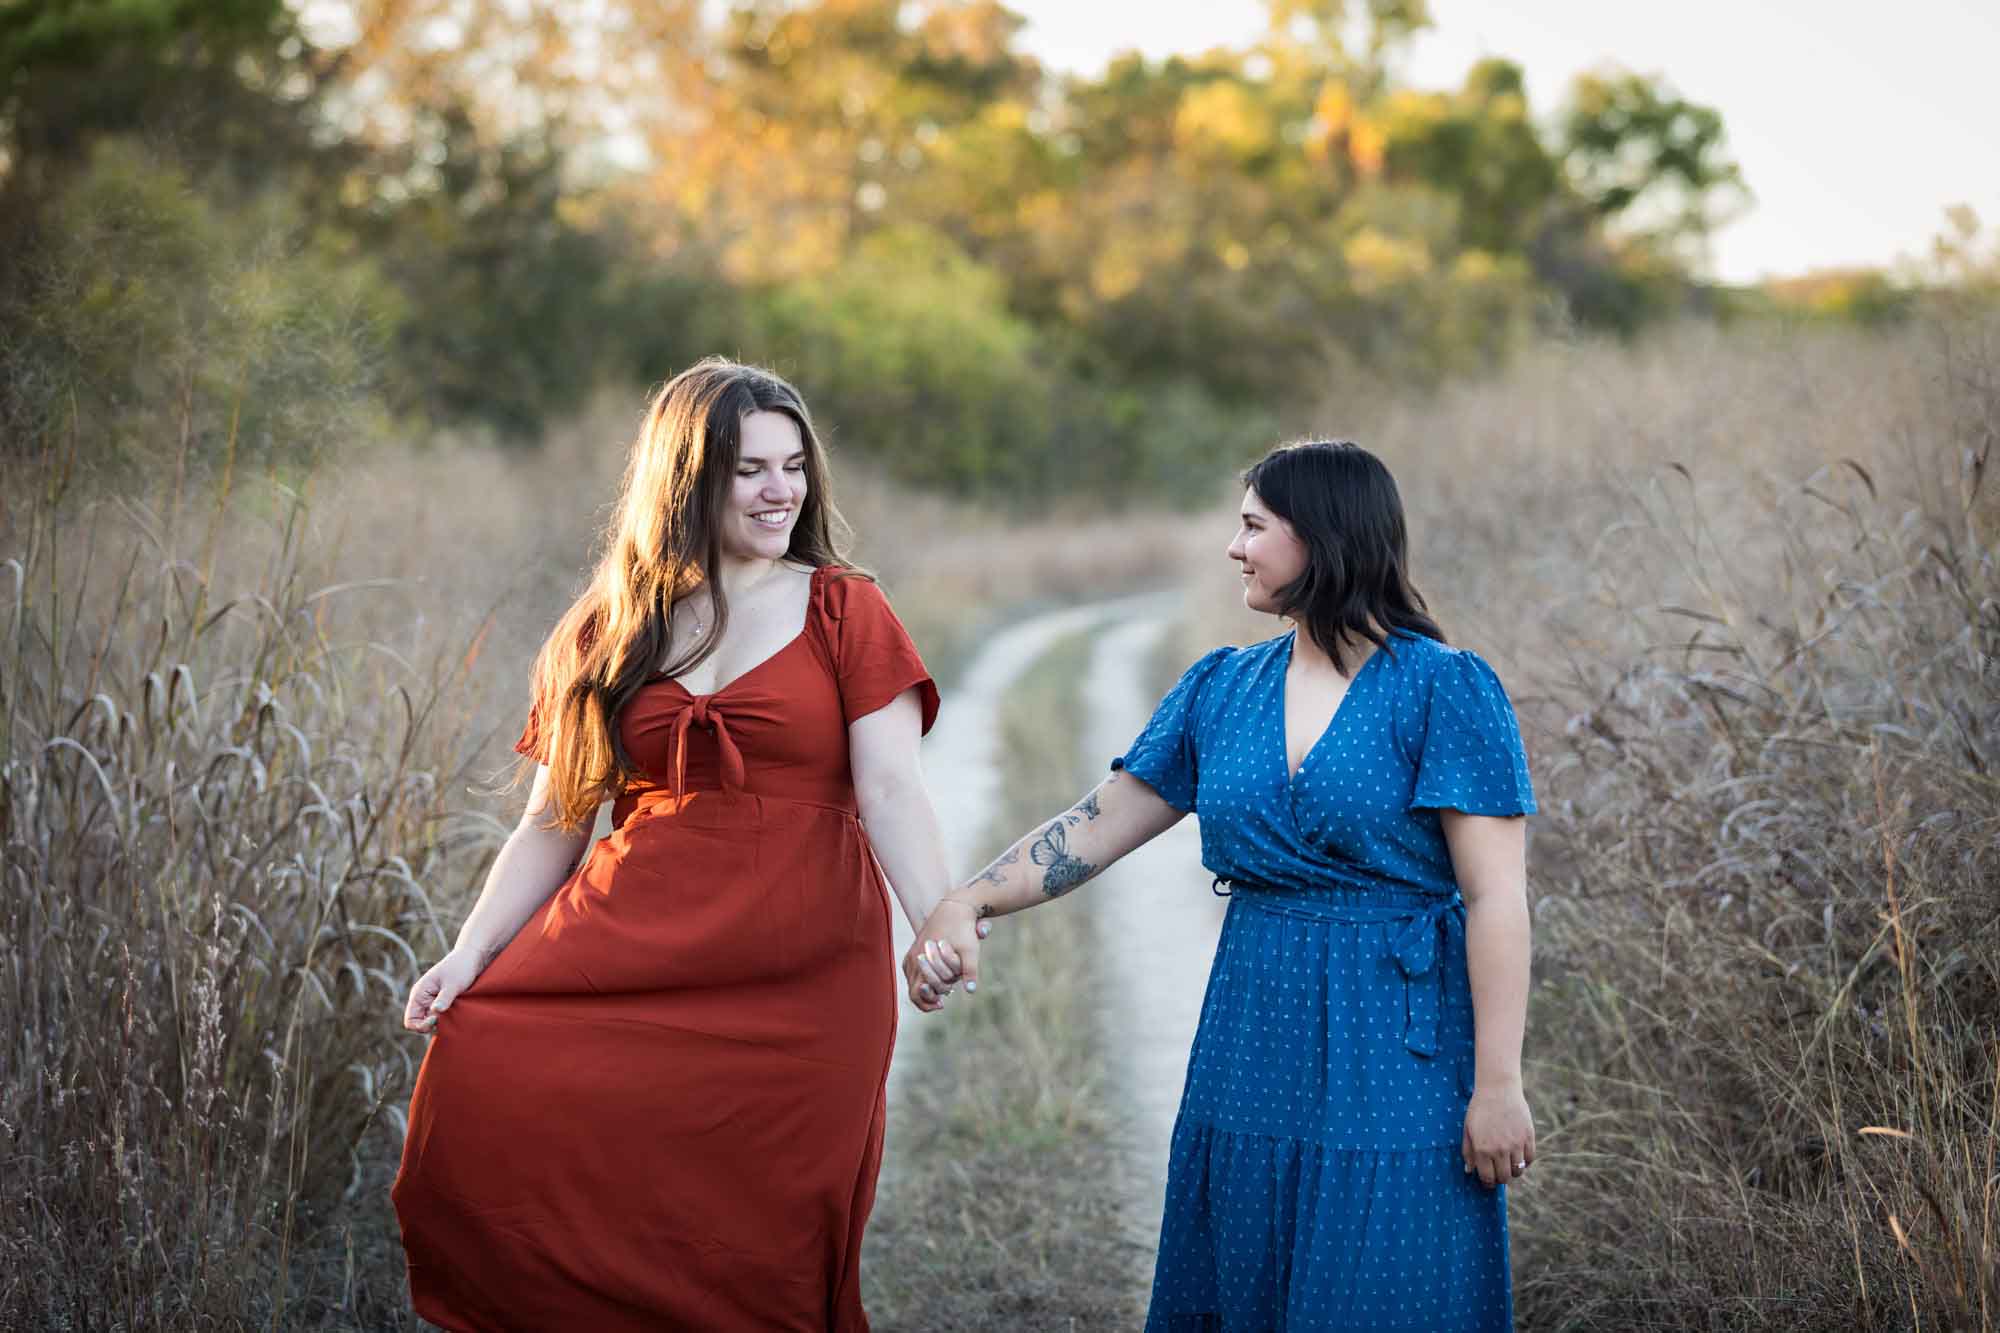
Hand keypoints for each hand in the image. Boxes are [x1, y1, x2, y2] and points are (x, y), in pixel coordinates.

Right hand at [403, 946, 487, 1033]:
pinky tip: (458, 1014)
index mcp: (419, 994)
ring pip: (432, 1022)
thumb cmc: (461, 967)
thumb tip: (435, 1013)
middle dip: (433, 1026)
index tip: (436, 1020)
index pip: (410, 1021)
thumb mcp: (453, 984)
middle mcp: (422, 1000)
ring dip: (442, 1023)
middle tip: (449, 1017)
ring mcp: (432, 1002)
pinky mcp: (443, 1003)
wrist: (471, 957)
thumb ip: (444, 998)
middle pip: (421, 1024)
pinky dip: (448, 1019)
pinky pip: (441, 1017)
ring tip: (455, 1014)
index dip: (421, 1026)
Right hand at [902, 896, 989, 1012]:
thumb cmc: (962, 929)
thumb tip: (971, 991)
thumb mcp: (970, 950)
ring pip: (913, 982)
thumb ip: (970, 971)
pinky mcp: (914, 950)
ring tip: (942, 990)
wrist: (954, 907)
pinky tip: (936, 980)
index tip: (942, 1004)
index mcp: (922, 958)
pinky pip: (913, 973)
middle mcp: (913, 958)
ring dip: (927, 988)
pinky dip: (923, 980)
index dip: (928, 1003)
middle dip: (931, 995)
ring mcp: (911, 954)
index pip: (917, 994)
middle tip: (946, 995)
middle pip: (915, 991)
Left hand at [1462, 1079, 1534, 1187]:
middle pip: (1504, 1178)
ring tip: (1508, 1165)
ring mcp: (1516, 1144)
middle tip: (1498, 1173)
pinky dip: (1525, 1162)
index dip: (1487, 1183)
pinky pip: (1529, 1159)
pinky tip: (1518, 1156)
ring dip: (1512, 1171)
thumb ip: (1468, 1152)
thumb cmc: (1480, 1109)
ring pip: (1518, 1171)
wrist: (1498, 1089)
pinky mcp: (1528, 1137)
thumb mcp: (1468, 1129)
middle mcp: (1500, 1150)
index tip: (1488, 1182)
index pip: (1488, 1178)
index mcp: (1482, 1149)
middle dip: (1500, 1179)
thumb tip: (1469, 1172)